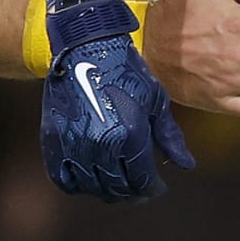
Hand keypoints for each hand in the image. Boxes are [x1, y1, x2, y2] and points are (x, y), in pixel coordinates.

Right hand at [42, 33, 193, 202]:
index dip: (152, 188)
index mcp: (130, 135)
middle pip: (118, 188)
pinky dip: (78, 185)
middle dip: (132, 193)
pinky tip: (91, 179)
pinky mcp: (53, 140)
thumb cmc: (126, 71)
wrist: (85, 47)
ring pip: (92, 187)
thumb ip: (170, 137)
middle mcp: (100, 145)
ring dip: (107, 191)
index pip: (142, 180)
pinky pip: (63, 179)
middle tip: (139, 189)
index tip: (157, 187)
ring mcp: (73, 144)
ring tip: (117, 185)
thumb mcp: (156, 101)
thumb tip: (187, 165)